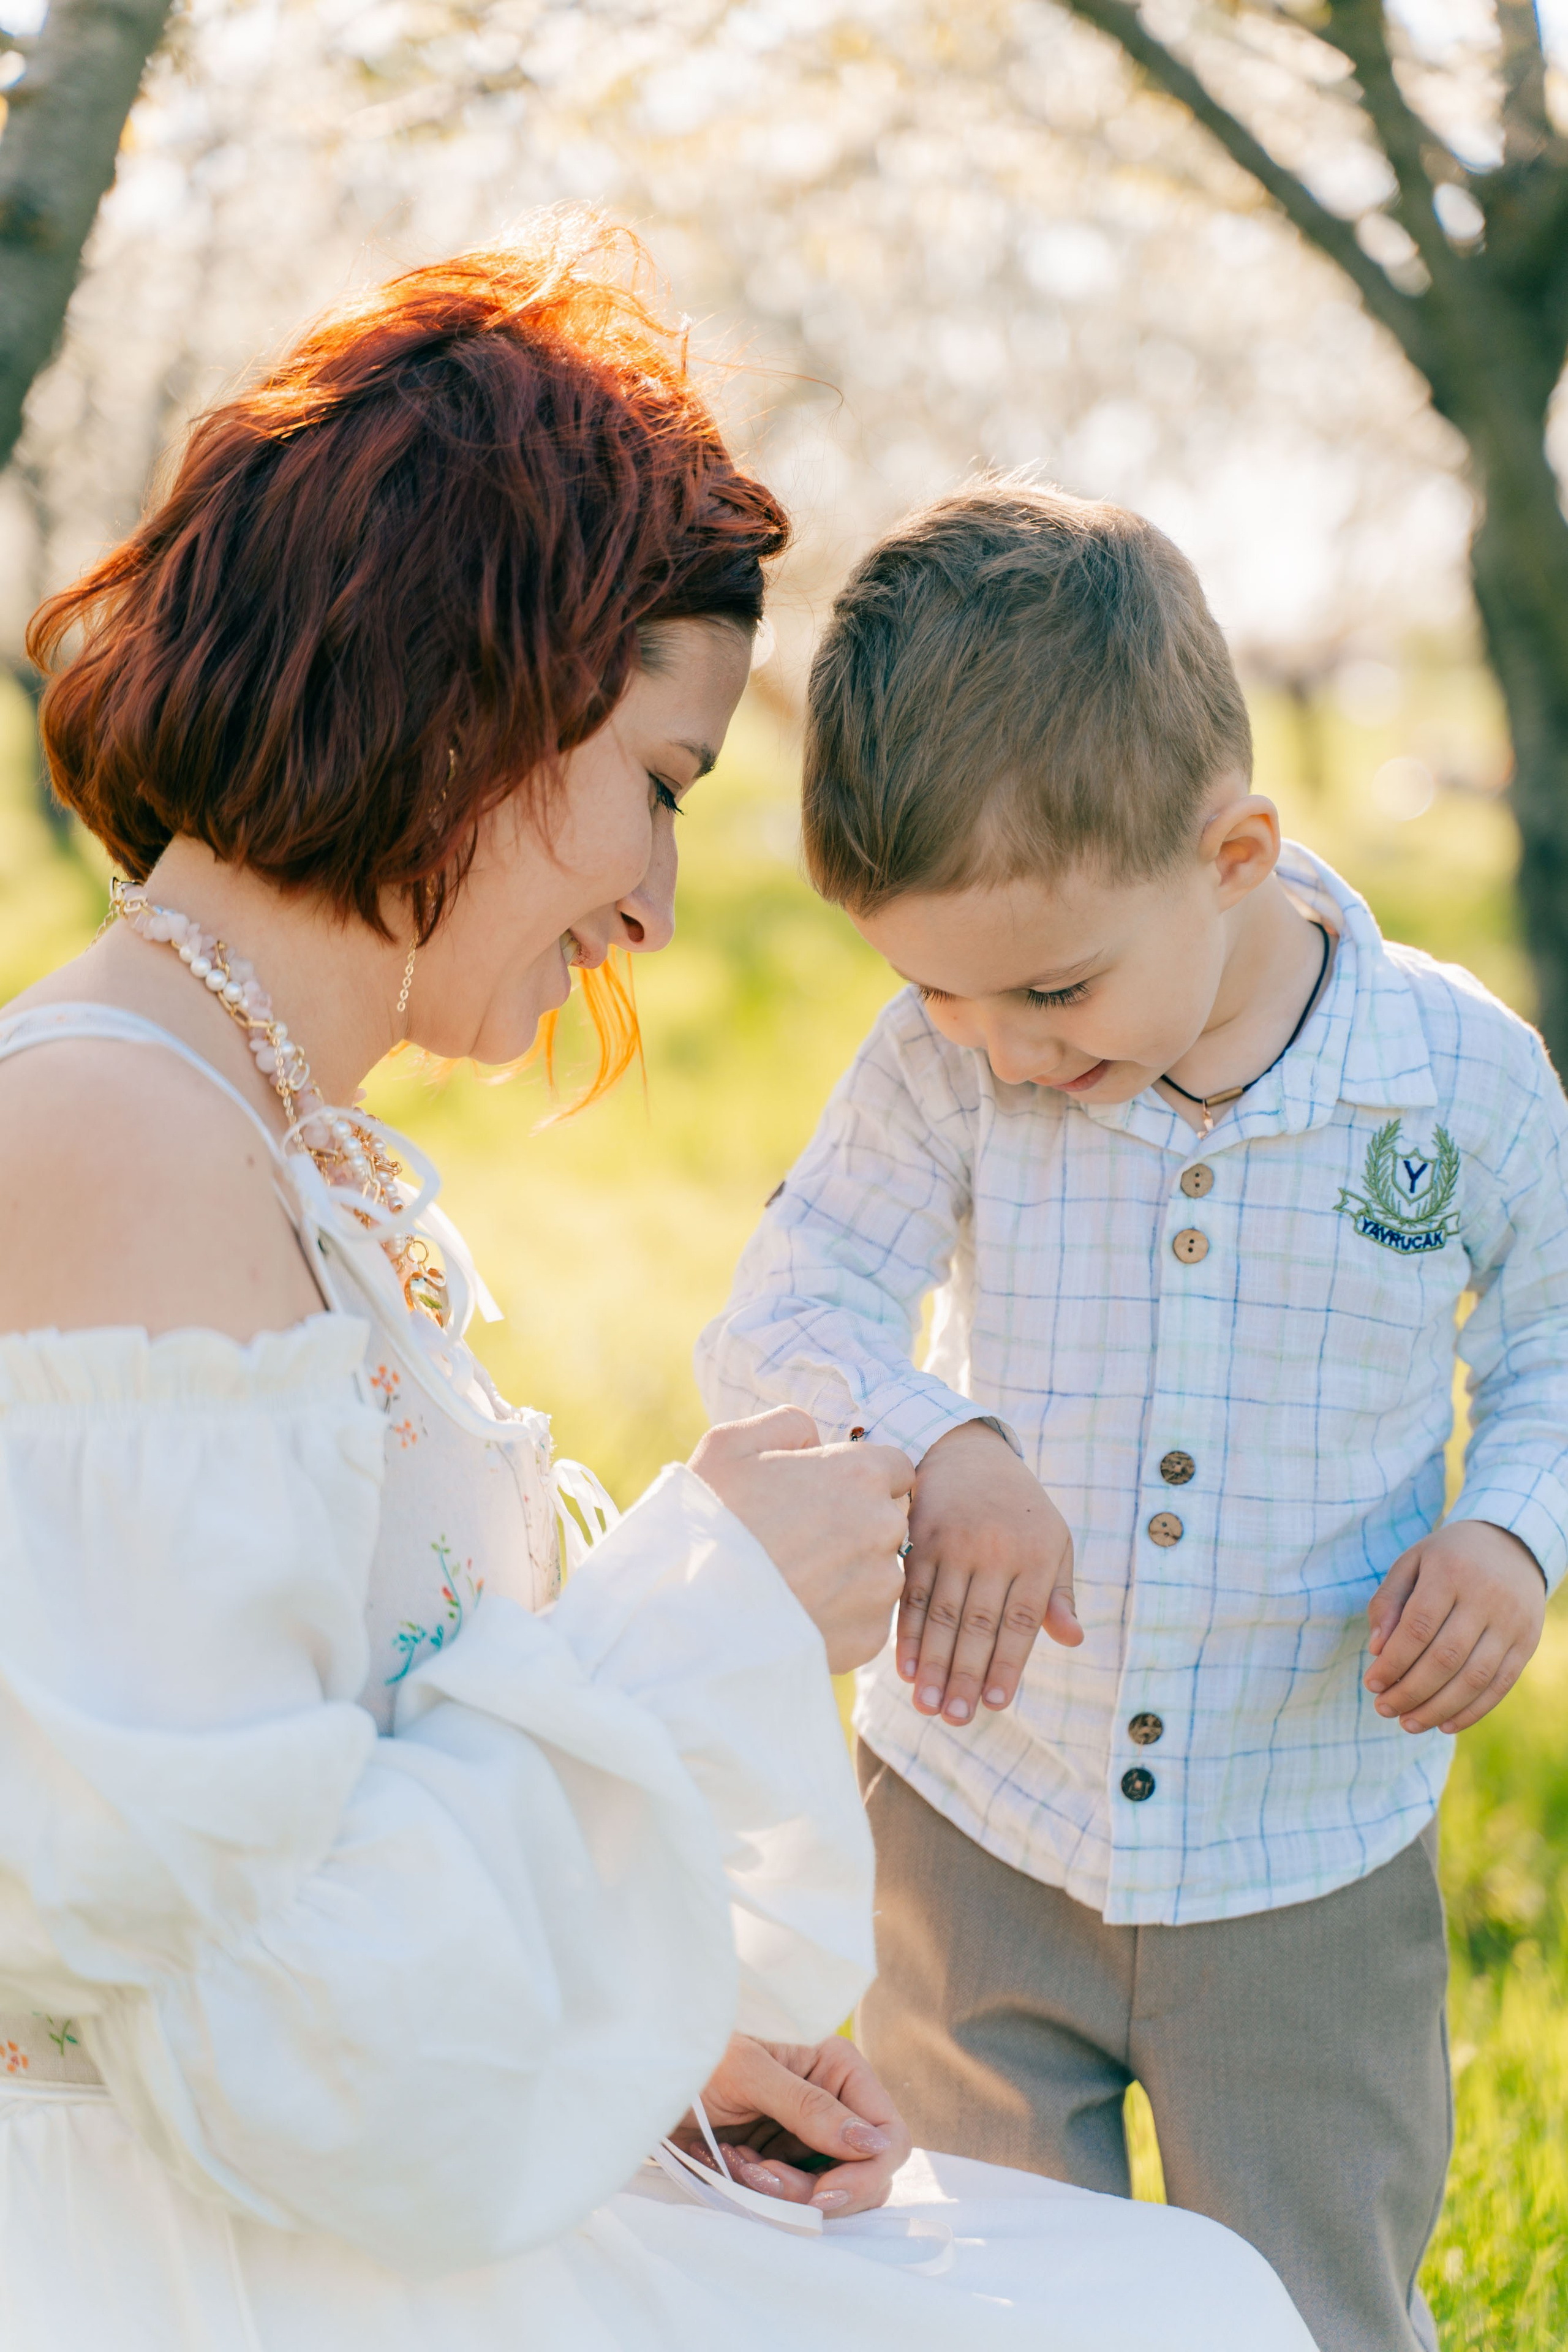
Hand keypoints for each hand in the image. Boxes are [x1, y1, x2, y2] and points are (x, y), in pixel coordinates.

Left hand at [672, 2033, 911, 2215]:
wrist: (651, 2080)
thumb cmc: (699, 2056)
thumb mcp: (750, 2074)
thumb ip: (810, 2107)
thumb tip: (872, 2143)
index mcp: (838, 2068)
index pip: (887, 2134)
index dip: (866, 2172)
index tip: (822, 2195)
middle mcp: (835, 2103)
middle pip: (866, 2174)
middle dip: (817, 2189)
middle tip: (761, 2176)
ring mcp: (811, 2138)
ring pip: (832, 2195)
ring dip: (786, 2193)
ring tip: (738, 2165)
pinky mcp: (785, 2164)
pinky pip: (797, 2200)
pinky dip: (767, 2196)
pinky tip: (732, 2166)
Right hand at [689, 1408, 913, 1671]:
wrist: (692, 1617)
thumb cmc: (709, 1522)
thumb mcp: (729, 1444)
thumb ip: (787, 1425)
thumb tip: (815, 1440)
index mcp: (860, 1474)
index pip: (896, 1468)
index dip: (861, 1479)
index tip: (826, 1495)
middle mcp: (883, 1528)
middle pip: (888, 1520)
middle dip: (856, 1525)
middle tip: (800, 1540)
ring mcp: (880, 1586)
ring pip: (879, 1571)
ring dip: (850, 1572)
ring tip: (793, 1581)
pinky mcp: (870, 1637)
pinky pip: (865, 1618)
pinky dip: (840, 1616)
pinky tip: (797, 1612)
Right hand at [901, 1419, 1078, 1725]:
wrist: (968, 1451)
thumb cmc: (1020, 1509)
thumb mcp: (1054, 1541)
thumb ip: (1060, 1593)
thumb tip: (1074, 1639)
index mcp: (1035, 1554)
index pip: (1020, 1622)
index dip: (1006, 1666)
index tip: (995, 1705)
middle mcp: (995, 1548)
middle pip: (978, 1624)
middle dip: (965, 1675)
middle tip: (955, 1719)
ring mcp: (954, 1541)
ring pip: (942, 1613)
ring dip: (933, 1663)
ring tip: (927, 1705)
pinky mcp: (919, 1535)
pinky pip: (913, 1591)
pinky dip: (907, 1632)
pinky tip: (905, 1666)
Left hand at [1365, 1519, 1545, 1733]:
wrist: (1512, 1545)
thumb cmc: (1448, 1558)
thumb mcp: (1411, 1563)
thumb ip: (1388, 1602)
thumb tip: (1376, 1650)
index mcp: (1451, 1571)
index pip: (1418, 1627)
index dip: (1393, 1661)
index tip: (1370, 1683)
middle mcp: (1487, 1597)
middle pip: (1445, 1657)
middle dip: (1410, 1691)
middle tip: (1383, 1709)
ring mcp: (1512, 1622)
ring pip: (1474, 1678)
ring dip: (1438, 1708)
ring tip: (1408, 1723)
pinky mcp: (1528, 1642)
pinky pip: (1501, 1685)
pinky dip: (1472, 1711)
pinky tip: (1444, 1724)